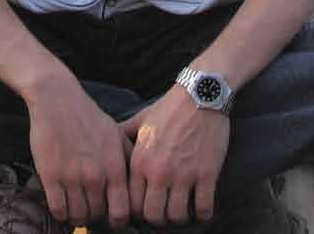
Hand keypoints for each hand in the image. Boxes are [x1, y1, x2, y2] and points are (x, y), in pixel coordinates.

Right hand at [26, 80, 132, 226]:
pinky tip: (62, 204)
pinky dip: (60, 212)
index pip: (122, 212)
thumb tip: (138, 182)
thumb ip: (127, 159)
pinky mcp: (50, 176)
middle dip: (95, 215)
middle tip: (90, 209)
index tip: (111, 217)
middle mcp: (96, 175)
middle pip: (97, 215)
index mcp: (115, 167)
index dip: (117, 220)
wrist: (58, 100)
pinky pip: (57, 209)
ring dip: (77, 215)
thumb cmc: (88, 116)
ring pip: (77, 215)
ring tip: (76, 207)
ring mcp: (72, 177)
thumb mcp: (116, 134)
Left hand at [122, 87, 230, 224]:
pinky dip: (203, 213)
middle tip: (164, 211)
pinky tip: (201, 206)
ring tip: (182, 208)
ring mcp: (184, 175)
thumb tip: (107, 147)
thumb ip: (123, 137)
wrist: (200, 95)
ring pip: (177, 216)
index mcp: (140, 162)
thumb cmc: (169, 109)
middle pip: (153, 216)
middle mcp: (159, 172)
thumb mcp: (139, 121)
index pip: (132, 204)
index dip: (138, 211)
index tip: (146, 208)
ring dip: (180, 216)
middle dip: (158, 218)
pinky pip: (203, 209)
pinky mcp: (207, 174)